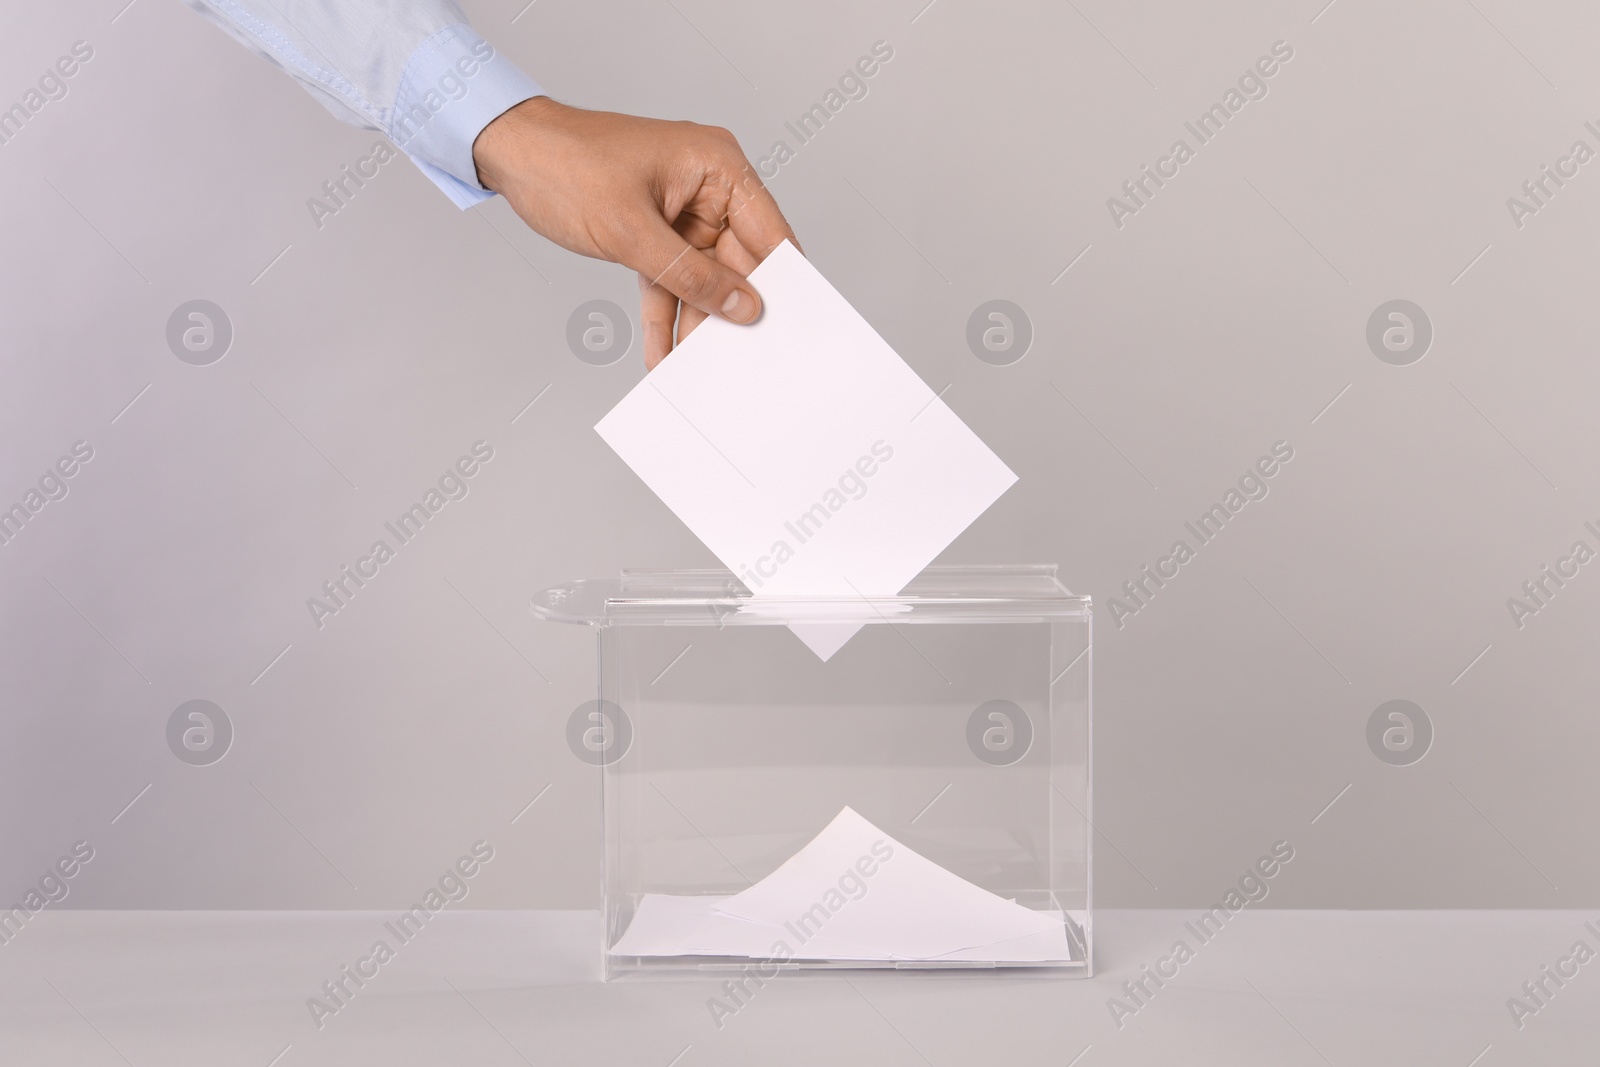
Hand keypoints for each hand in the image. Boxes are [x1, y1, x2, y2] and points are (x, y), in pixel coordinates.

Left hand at [472, 96, 799, 368]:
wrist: (511, 154)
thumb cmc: (567, 165)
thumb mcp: (632, 232)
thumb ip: (692, 275)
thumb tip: (743, 306)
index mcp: (718, 166)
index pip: (769, 232)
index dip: (782, 281)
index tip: (790, 327)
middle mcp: (708, 188)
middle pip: (738, 262)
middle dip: (733, 310)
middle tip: (742, 360)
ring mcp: (682, 211)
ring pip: (702, 278)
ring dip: (696, 321)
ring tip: (699, 367)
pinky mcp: (655, 232)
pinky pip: (670, 279)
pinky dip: (664, 313)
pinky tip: (664, 351)